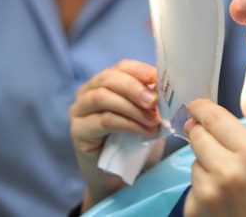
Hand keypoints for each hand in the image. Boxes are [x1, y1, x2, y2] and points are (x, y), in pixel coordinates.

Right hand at [69, 59, 163, 207]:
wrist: (118, 179)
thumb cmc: (134, 144)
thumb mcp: (147, 117)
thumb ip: (152, 101)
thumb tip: (167, 88)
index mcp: (106, 82)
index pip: (122, 67)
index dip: (140, 71)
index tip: (157, 78)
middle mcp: (88, 92)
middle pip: (109, 79)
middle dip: (135, 88)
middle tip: (154, 102)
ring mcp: (79, 111)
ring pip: (103, 97)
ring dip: (132, 107)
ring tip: (153, 120)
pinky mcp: (77, 131)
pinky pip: (103, 121)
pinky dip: (127, 124)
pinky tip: (145, 132)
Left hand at [183, 99, 245, 216]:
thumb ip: (236, 139)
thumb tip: (196, 122)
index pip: (215, 118)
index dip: (201, 108)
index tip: (195, 105)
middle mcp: (228, 170)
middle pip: (198, 135)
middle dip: (201, 135)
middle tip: (213, 145)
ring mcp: (208, 192)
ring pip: (194, 162)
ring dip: (204, 167)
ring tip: (227, 184)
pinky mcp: (194, 210)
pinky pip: (192, 187)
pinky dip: (202, 190)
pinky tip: (220, 202)